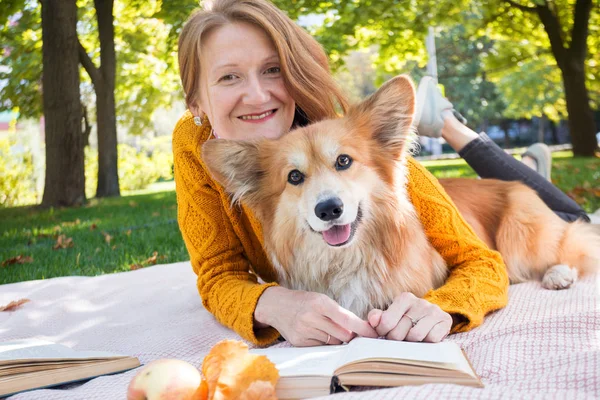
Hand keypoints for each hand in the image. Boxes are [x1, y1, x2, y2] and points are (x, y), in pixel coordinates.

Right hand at [254, 286, 377, 346]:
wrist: (277, 305)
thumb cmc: (305, 301)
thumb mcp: (321, 300)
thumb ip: (339, 314)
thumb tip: (360, 330)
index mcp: (320, 303)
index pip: (347, 319)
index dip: (363, 328)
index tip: (373, 334)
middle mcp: (311, 317)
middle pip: (342, 334)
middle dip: (350, 335)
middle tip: (352, 332)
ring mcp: (304, 331)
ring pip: (333, 342)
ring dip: (337, 339)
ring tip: (328, 329)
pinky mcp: (298, 342)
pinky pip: (321, 347)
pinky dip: (324, 343)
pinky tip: (318, 334)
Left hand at [367, 292, 451, 342]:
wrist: (432, 320)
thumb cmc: (406, 320)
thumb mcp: (390, 316)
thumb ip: (377, 318)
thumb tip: (371, 321)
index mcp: (405, 298)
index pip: (386, 322)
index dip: (382, 332)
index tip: (384, 333)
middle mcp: (420, 302)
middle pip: (400, 332)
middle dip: (397, 339)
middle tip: (399, 338)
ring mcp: (434, 311)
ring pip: (416, 336)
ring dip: (412, 342)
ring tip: (412, 337)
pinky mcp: (445, 320)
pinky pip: (432, 339)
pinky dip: (427, 342)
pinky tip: (426, 337)